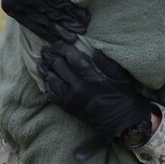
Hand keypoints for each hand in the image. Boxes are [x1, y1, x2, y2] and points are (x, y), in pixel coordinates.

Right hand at [0, 0, 86, 41]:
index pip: (60, 1)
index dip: (74, 11)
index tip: (86, 20)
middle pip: (52, 13)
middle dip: (68, 24)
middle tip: (82, 32)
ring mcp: (17, 3)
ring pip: (42, 21)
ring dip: (58, 32)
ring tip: (71, 40)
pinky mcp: (10, 10)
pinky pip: (30, 25)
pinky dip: (44, 33)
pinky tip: (55, 40)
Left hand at [38, 42, 153, 144]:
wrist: (120, 120)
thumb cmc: (123, 95)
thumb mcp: (121, 76)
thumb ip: (108, 61)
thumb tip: (94, 49)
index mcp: (91, 77)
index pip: (71, 57)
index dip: (61, 47)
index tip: (57, 43)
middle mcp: (78, 87)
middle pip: (58, 66)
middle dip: (50, 55)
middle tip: (45, 49)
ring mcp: (70, 98)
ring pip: (51, 79)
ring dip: (44, 68)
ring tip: (41, 60)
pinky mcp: (67, 107)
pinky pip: (51, 93)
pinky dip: (46, 83)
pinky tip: (44, 77)